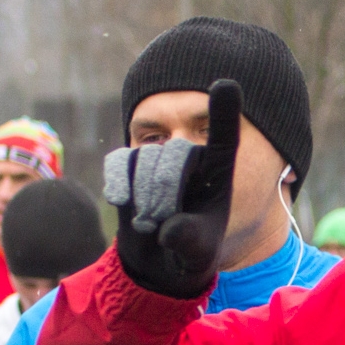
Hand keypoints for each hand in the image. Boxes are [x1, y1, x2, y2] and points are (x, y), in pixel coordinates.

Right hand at [103, 79, 240, 297]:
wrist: (161, 260)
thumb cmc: (190, 252)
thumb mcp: (198, 254)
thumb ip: (190, 241)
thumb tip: (169, 230)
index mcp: (218, 173)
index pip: (224, 138)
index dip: (223, 112)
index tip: (226, 84)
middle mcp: (191, 158)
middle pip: (177, 153)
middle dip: (166, 189)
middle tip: (162, 220)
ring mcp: (159, 159)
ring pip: (146, 157)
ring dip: (144, 193)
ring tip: (150, 221)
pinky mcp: (130, 166)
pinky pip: (120, 161)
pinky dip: (118, 181)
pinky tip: (120, 201)